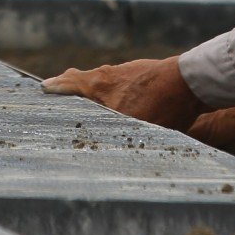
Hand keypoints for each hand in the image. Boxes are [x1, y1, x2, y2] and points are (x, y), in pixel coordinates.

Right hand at [41, 56, 202, 130]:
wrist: (191, 82)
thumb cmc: (161, 105)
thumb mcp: (132, 126)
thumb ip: (115, 135)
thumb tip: (106, 163)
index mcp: (99, 85)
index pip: (69, 84)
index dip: (54, 87)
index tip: (42, 88)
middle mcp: (109, 74)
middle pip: (82, 78)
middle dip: (68, 84)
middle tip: (54, 87)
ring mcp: (127, 71)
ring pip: (101, 78)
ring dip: (91, 86)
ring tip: (84, 94)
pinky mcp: (144, 73)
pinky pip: (118, 80)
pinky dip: (110, 87)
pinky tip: (118, 98)